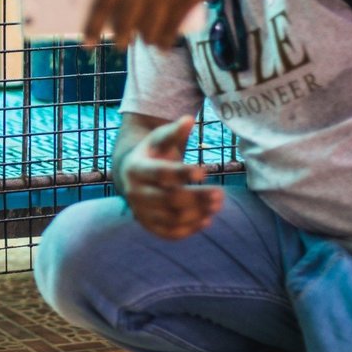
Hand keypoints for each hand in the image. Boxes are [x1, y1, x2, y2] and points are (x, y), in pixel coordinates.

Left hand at [81, 0, 244, 49]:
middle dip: (121, 39)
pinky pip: (171, 29)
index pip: (103, 2)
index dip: (92, 27)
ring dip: (144, 40)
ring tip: (144, 39)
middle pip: (125, 22)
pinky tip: (162, 44)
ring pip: (149, 30)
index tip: (86, 44)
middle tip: (120, 43)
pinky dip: (165, 41)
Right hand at [119, 115, 222, 239]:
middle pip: (170, 199)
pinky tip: (206, 220)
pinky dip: (189, 229)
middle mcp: (134, 192)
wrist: (130, 174)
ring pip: (172, 218)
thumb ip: (174, 131)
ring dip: (198, 214)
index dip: (183, 174)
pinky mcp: (147, 224)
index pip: (161, 174)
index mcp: (136, 168)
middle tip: (221, 194)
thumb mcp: (159, 139)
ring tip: (217, 205)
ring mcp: (140, 210)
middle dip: (198, 198)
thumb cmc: (152, 153)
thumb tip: (189, 119)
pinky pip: (168, 232)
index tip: (205, 172)